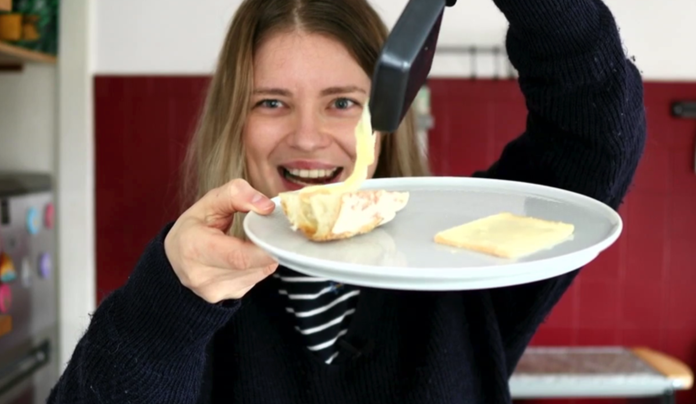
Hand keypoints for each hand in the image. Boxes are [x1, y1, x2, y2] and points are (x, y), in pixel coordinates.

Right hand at [164, 179, 278, 302]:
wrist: (174, 259)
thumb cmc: (193, 228)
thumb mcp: (208, 202)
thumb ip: (236, 194)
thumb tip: (266, 206)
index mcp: (194, 247)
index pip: (238, 256)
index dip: (264, 248)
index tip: (277, 233)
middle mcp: (202, 275)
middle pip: (253, 265)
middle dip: (268, 247)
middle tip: (270, 230)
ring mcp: (216, 290)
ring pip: (259, 272)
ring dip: (264, 255)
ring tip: (252, 240)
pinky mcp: (229, 296)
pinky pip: (256, 278)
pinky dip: (259, 265)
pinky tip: (247, 254)